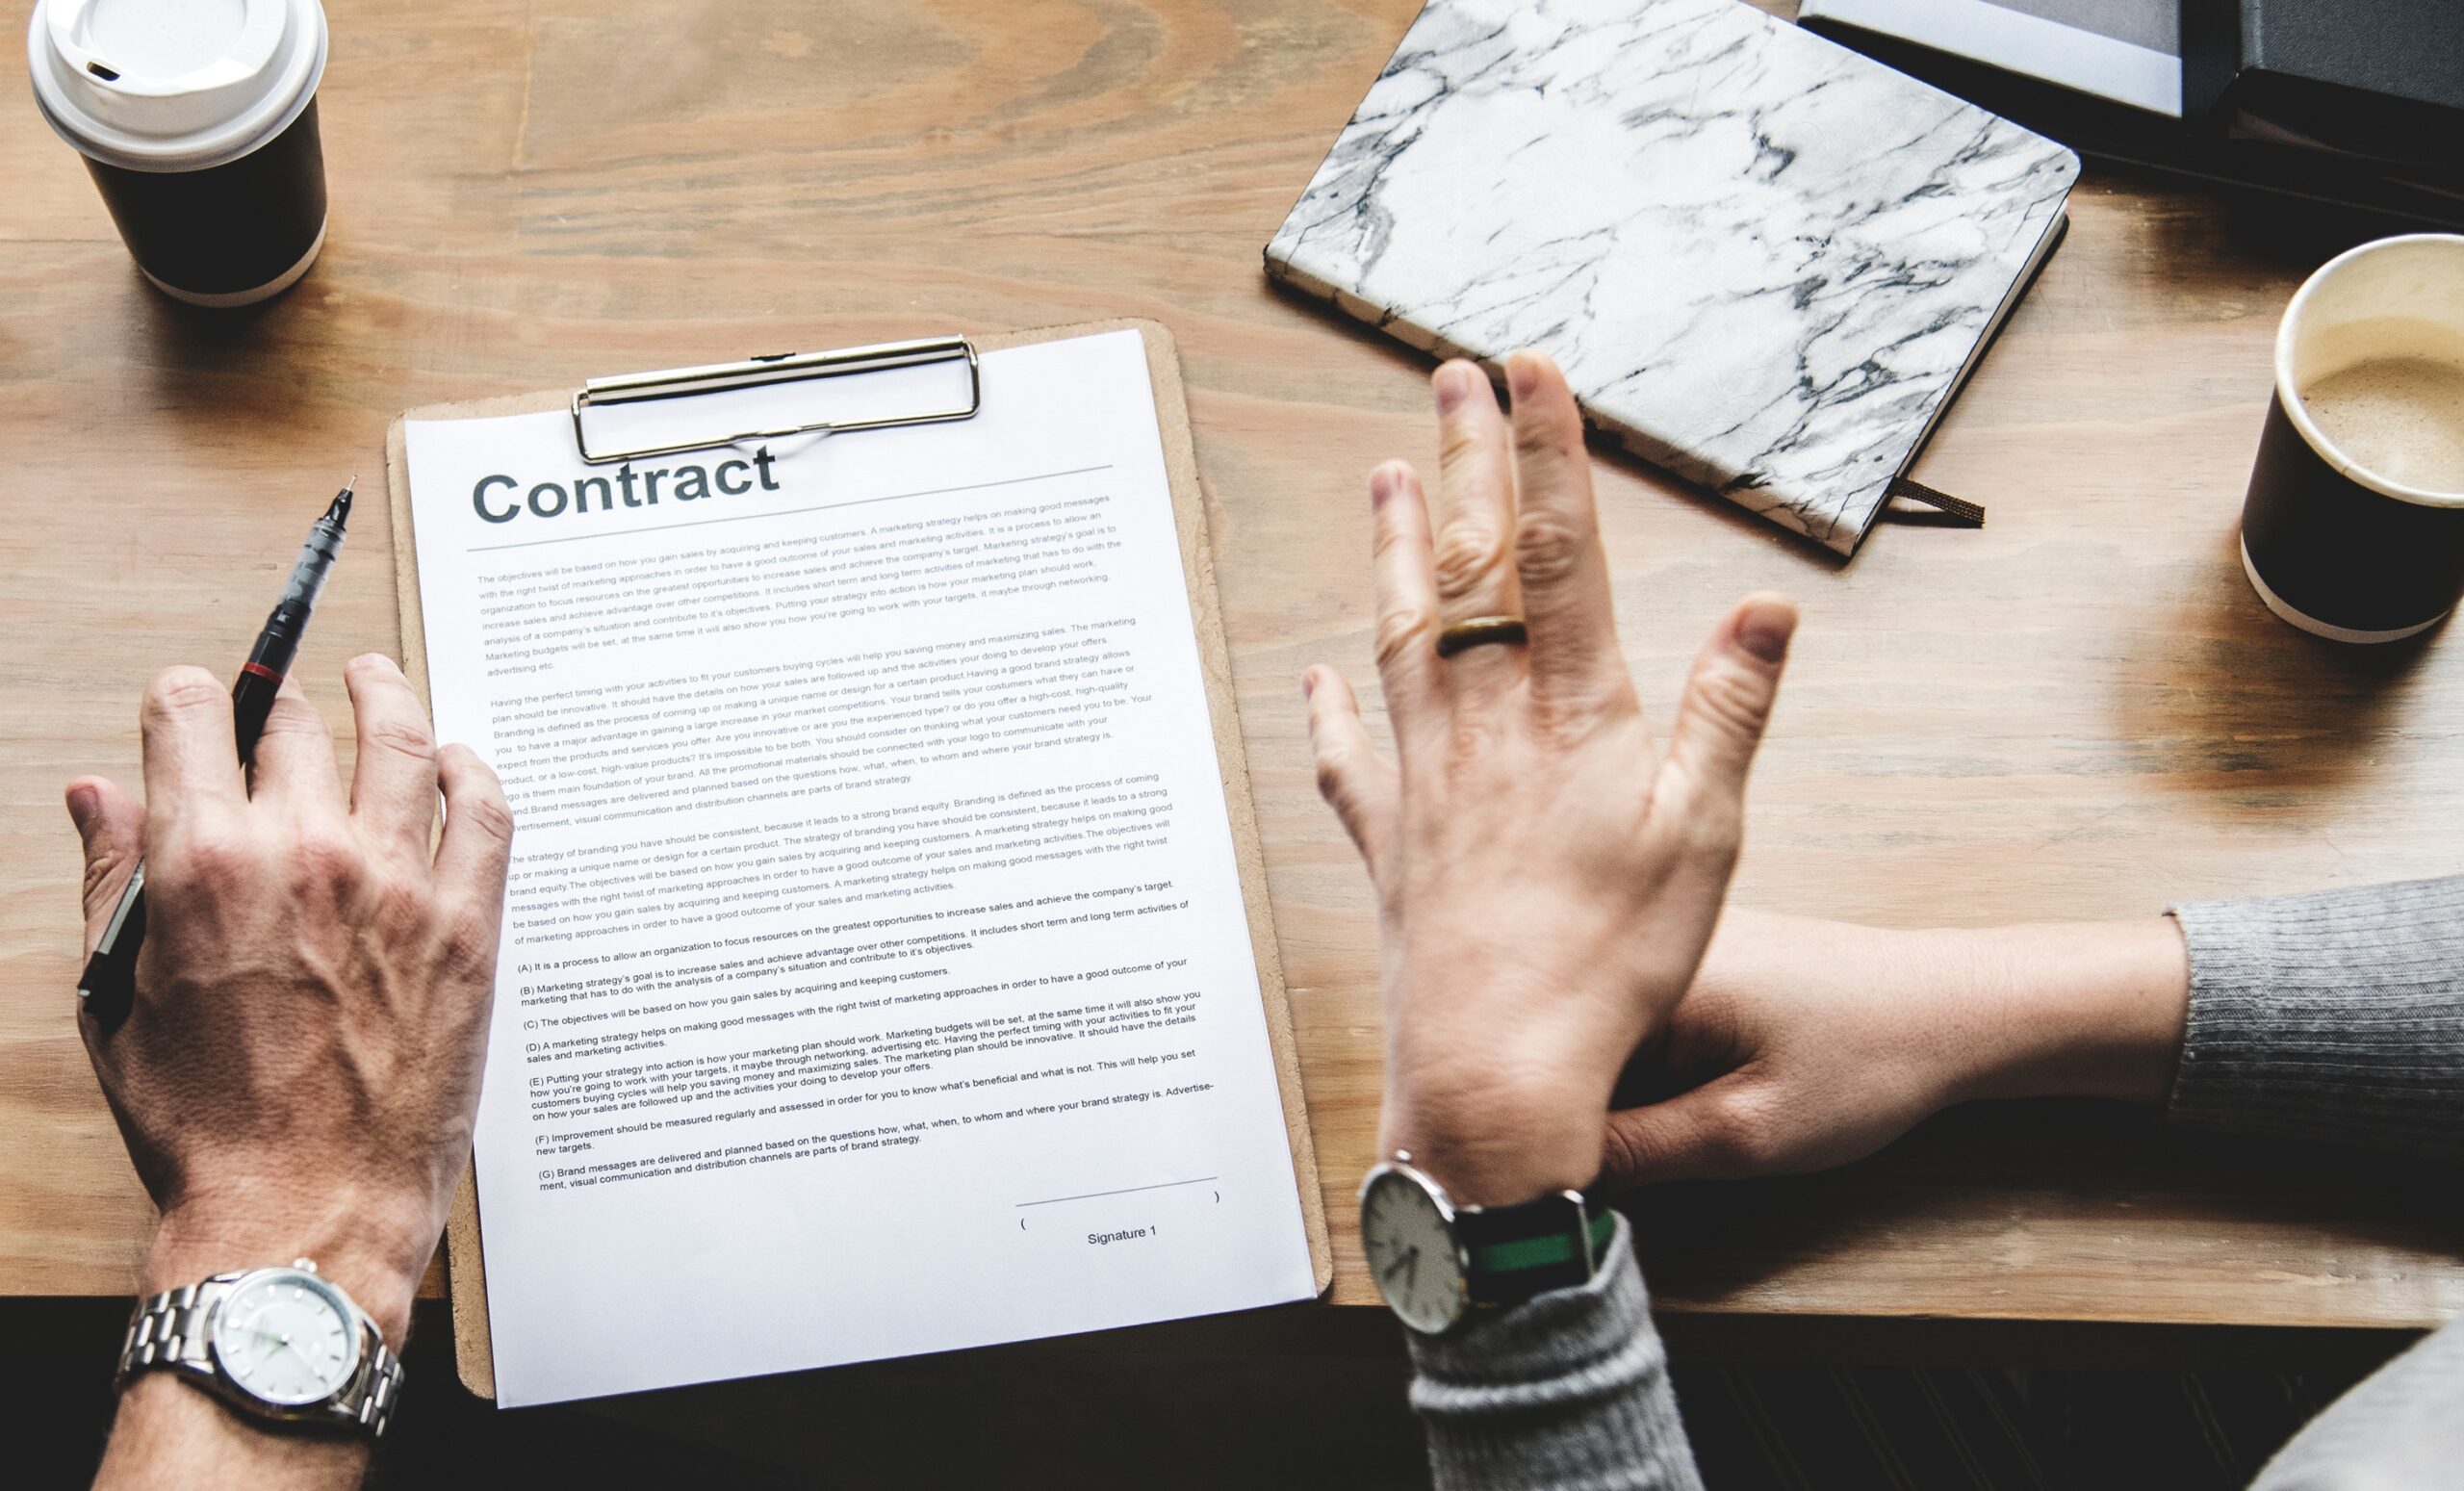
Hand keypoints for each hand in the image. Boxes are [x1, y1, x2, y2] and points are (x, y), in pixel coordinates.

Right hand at [69, 655, 513, 1341]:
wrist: (304, 1207)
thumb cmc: (206, 1123)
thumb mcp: (121, 996)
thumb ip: (114, 879)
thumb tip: (96, 792)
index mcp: (204, 862)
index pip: (192, 717)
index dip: (188, 699)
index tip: (196, 702)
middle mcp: (305, 853)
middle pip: (295, 725)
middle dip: (278, 711)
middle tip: (282, 718)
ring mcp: (397, 883)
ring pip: (401, 741)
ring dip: (383, 695)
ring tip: (374, 677)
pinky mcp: (467, 924)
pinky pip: (484, 811)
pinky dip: (469, 769)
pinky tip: (456, 760)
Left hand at [1306, 352, 1796, 1206]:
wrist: (1497, 1067)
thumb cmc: (1613, 961)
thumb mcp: (1706, 835)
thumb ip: (1729, 710)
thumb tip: (1766, 603)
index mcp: (1572, 713)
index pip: (1561, 551)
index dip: (1548, 452)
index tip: (1530, 367)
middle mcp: (1485, 725)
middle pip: (1471, 566)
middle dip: (1465, 463)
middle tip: (1448, 377)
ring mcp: (1424, 778)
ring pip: (1401, 632)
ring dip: (1391, 548)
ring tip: (1381, 477)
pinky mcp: (1390, 842)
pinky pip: (1347, 758)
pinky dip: (1330, 710)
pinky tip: (1316, 675)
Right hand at [1599, 910, 2190, 1189]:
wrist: (1957, 1007)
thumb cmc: (1870, 1063)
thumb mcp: (1748, 1134)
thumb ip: (1638, 1155)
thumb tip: (1547, 1178)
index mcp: (1646, 975)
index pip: (1544, 1064)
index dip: (1544, 1130)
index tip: (1560, 1182)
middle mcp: (1643, 941)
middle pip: (1562, 1042)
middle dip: (1573, 1102)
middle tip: (1626, 1150)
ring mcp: (1664, 942)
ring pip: (1595, 1031)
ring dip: (1607, 1081)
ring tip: (1669, 1108)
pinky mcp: (1686, 953)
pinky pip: (1628, 1014)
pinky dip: (1638, 1056)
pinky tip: (1686, 1080)